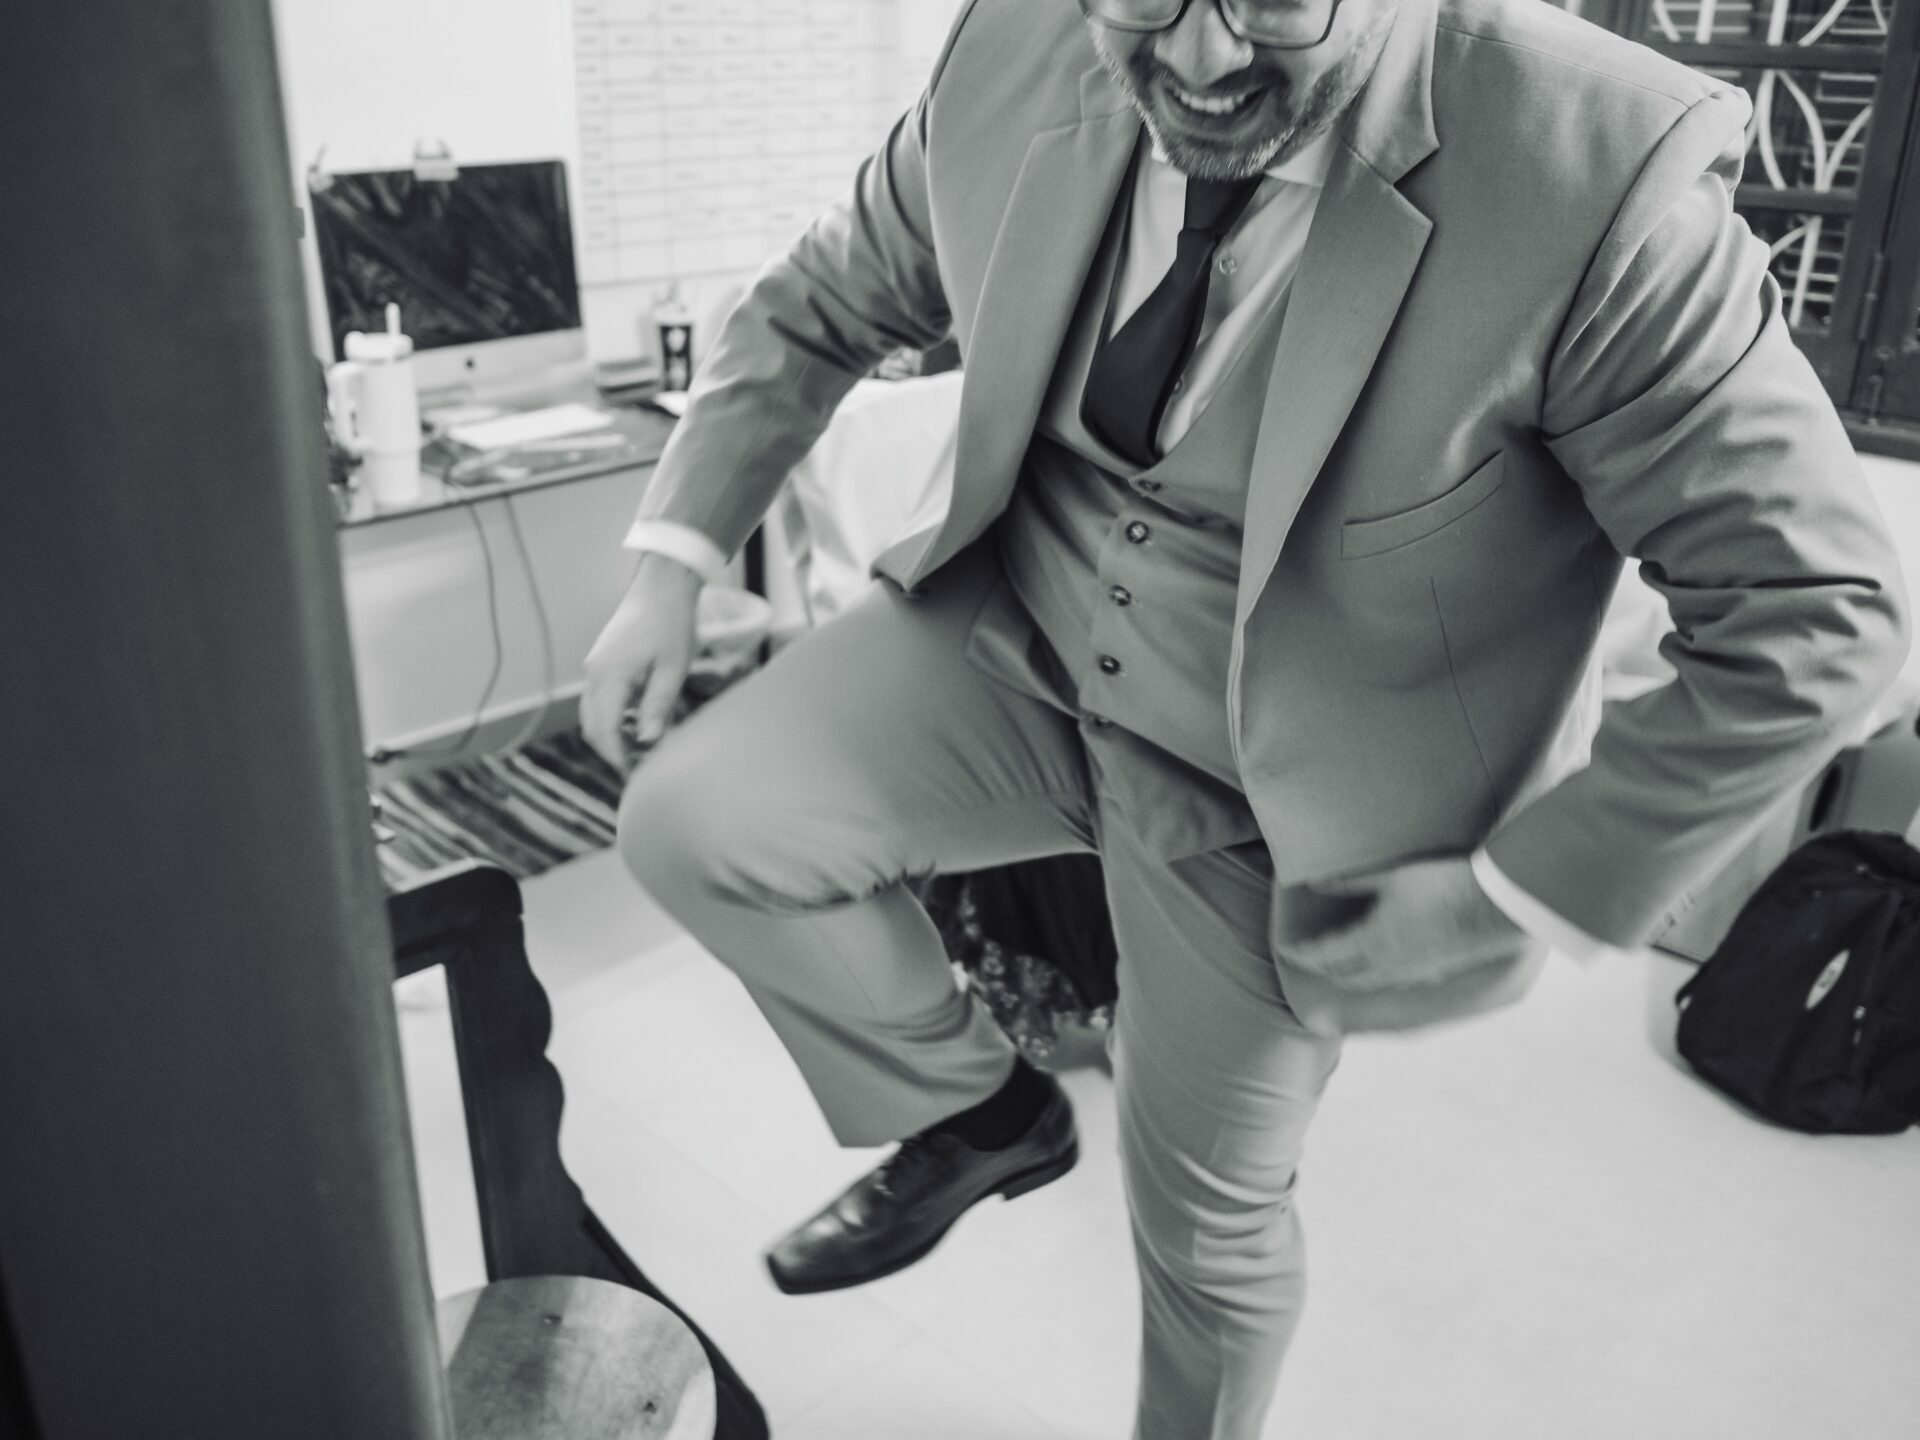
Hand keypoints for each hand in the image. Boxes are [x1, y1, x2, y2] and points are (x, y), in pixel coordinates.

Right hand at [580, 553, 702, 773]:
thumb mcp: (673, 670)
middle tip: (640, 771)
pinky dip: (613, 719)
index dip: (617, 759)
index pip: (604, 731)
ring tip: (642, 752)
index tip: (634, 779)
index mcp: (609, 677)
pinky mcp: (602, 663)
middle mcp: (594, 674)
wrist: (663, 586)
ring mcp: (595, 668)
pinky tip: (639, 725)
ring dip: (613, 736)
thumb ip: (657, 708)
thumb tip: (646, 743)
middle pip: (593, 727)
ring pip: (594, 715)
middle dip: (613, 752)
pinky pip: (600, 701)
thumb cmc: (673, 624)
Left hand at [1278, 856, 1528, 990]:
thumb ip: (1352, 881)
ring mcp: (1416, 972)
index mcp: (1374, 942)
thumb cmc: (1442, 885)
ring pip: (1373, 982)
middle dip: (1323, 968)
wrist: (1495, 906)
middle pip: (1346, 974)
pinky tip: (1389, 971)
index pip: (1327, 954)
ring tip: (1341, 969)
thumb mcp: (1392, 877)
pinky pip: (1401, 982)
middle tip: (1309, 960)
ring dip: (1351, 977)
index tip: (1287, 950)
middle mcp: (1391, 964)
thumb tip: (1316, 883)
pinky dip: (1383, 978)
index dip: (1303, 953)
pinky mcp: (1439, 970)